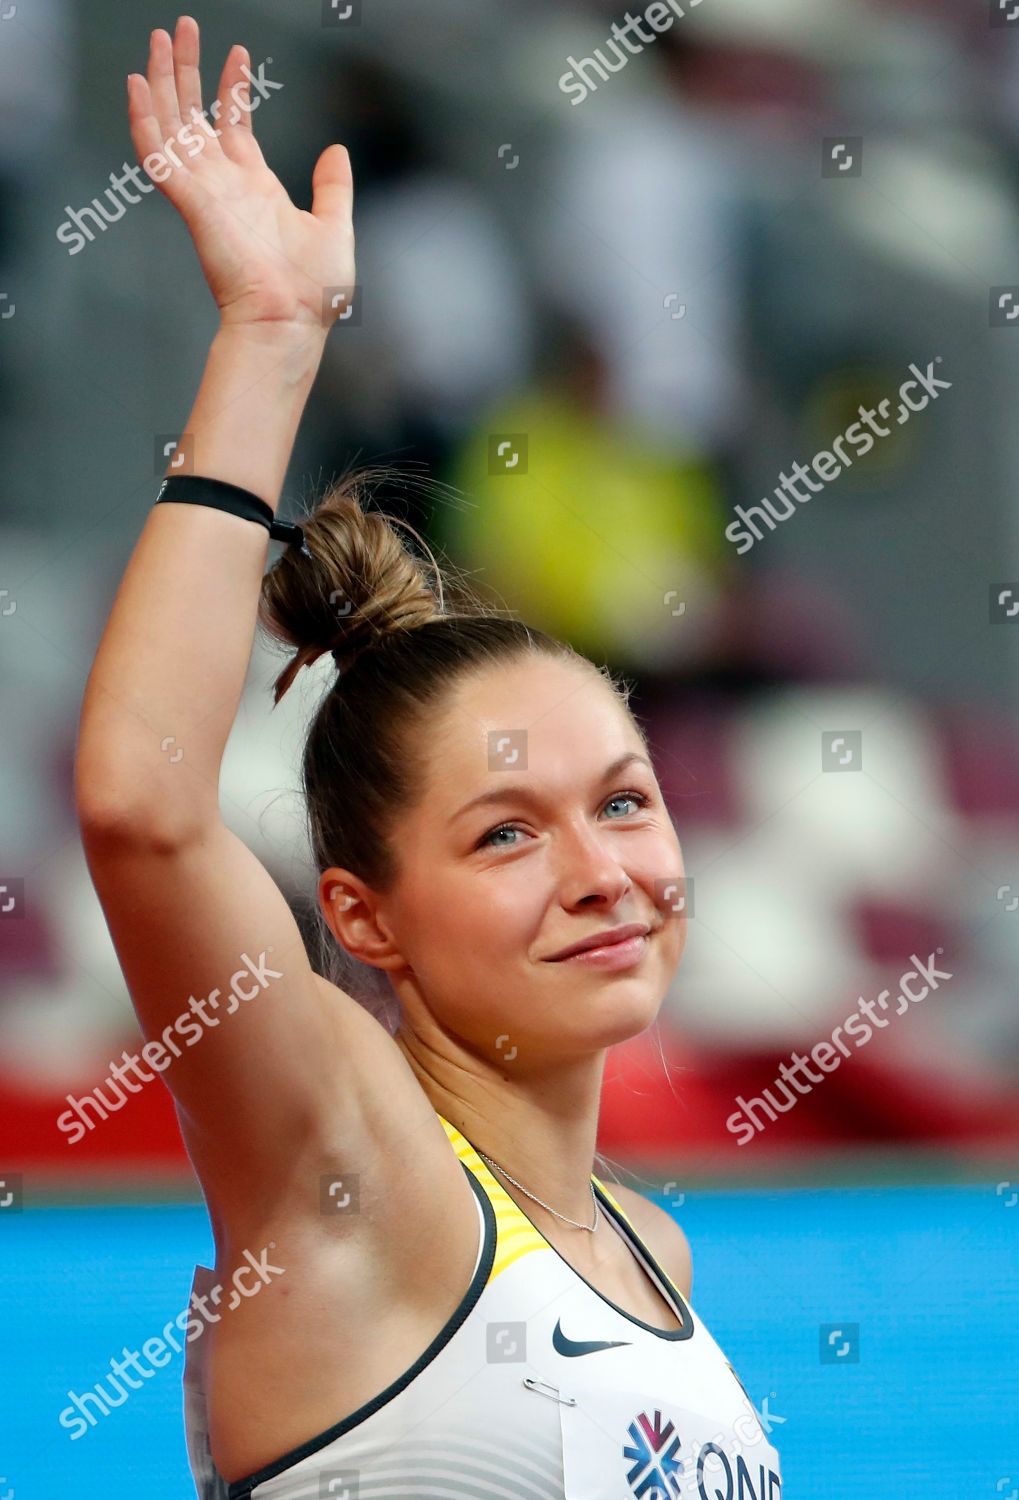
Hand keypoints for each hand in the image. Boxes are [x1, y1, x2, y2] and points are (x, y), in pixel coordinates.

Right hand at [127, 16, 354, 334]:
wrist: (291, 321)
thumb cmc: (314, 291)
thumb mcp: (335, 226)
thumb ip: (333, 187)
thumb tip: (337, 149)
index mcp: (256, 188)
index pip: (234, 126)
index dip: (232, 90)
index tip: (237, 53)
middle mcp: (225, 185)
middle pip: (195, 116)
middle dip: (188, 71)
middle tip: (180, 28)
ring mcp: (205, 192)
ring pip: (173, 125)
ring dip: (164, 81)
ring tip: (159, 38)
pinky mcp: (191, 203)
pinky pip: (159, 155)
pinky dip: (145, 120)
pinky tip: (138, 85)